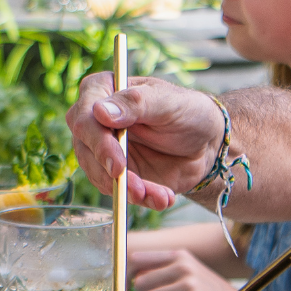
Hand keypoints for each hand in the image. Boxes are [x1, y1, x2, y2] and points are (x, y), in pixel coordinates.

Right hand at [66, 73, 224, 208]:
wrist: (206, 142)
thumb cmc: (187, 111)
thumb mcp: (168, 102)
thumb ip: (136, 103)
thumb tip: (100, 112)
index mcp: (101, 91)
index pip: (84, 117)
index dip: (97, 142)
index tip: (118, 162)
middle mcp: (95, 121)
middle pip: (85, 150)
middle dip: (110, 173)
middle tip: (136, 188)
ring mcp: (102, 150)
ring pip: (99, 176)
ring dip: (127, 190)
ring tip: (159, 195)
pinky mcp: (115, 174)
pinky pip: (119, 192)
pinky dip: (142, 198)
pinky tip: (163, 197)